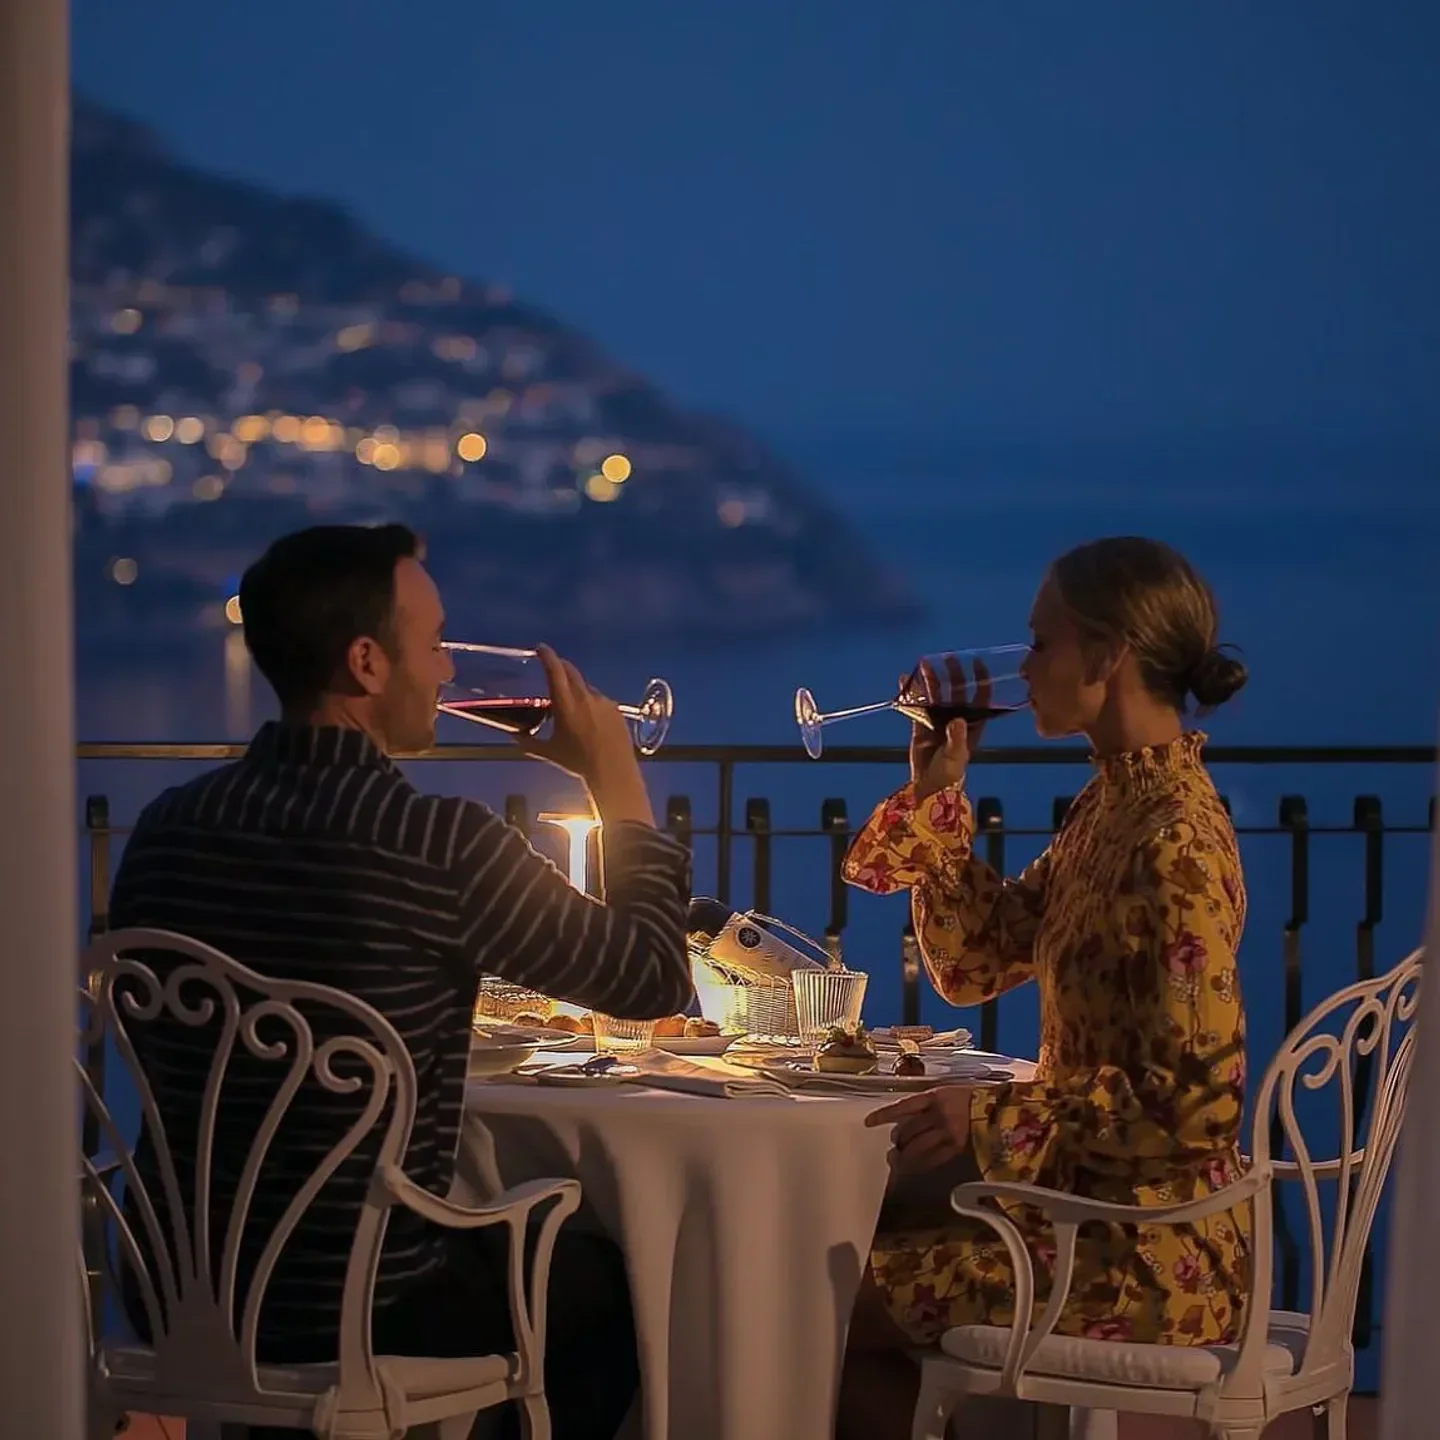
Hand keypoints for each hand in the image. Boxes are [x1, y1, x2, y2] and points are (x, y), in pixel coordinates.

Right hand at [515, 645, 639, 788]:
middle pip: (571, 672)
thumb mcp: (549, 753)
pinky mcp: (616, 708)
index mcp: (566, 704)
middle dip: (561, 666)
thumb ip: (529, 743)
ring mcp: (603, 701)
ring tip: (572, 707)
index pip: (555, 671)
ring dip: (577, 690)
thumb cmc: (578, 761)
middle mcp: (585, 697)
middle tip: (553, 667)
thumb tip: (514, 737)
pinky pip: (600, 700)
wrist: (612, 770)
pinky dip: (591, 704)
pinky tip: (591, 721)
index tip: (541, 648)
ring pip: (586, 688)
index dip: (547, 656)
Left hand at [864, 1086, 975, 1174]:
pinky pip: (932, 1159)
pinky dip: (919, 1164)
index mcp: (935, 1096)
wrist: (998, 1111)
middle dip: (897, 1139)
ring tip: (896, 1158)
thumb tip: (902, 1117)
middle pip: (908, 1129)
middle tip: (893, 1145)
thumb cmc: (971, 1100)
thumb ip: (927, 1103)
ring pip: (917, 1146)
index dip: (884, 1115)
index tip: (868, 1122)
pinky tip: (911, 1166)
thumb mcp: (946, 1093)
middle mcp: (938, 1114)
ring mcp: (947, 1132)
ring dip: (904, 1154)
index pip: (903, 1106)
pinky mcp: (955, 1148)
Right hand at [906, 655, 990, 800]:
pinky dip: (910, 693)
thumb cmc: (949, 772)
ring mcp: (938, 719)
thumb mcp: (956, 755)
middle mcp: (957, 717)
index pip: (980, 697)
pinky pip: (916, 704)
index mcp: (973, 723)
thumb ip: (957, 737)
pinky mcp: (921, 724)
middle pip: (956, 690)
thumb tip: (957, 720)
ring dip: (930, 680)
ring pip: (935, 694)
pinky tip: (904, 680)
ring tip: (923, 664)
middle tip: (947, 658)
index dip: (980, 679)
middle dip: (953, 674)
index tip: (977, 662)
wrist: (929, 786)